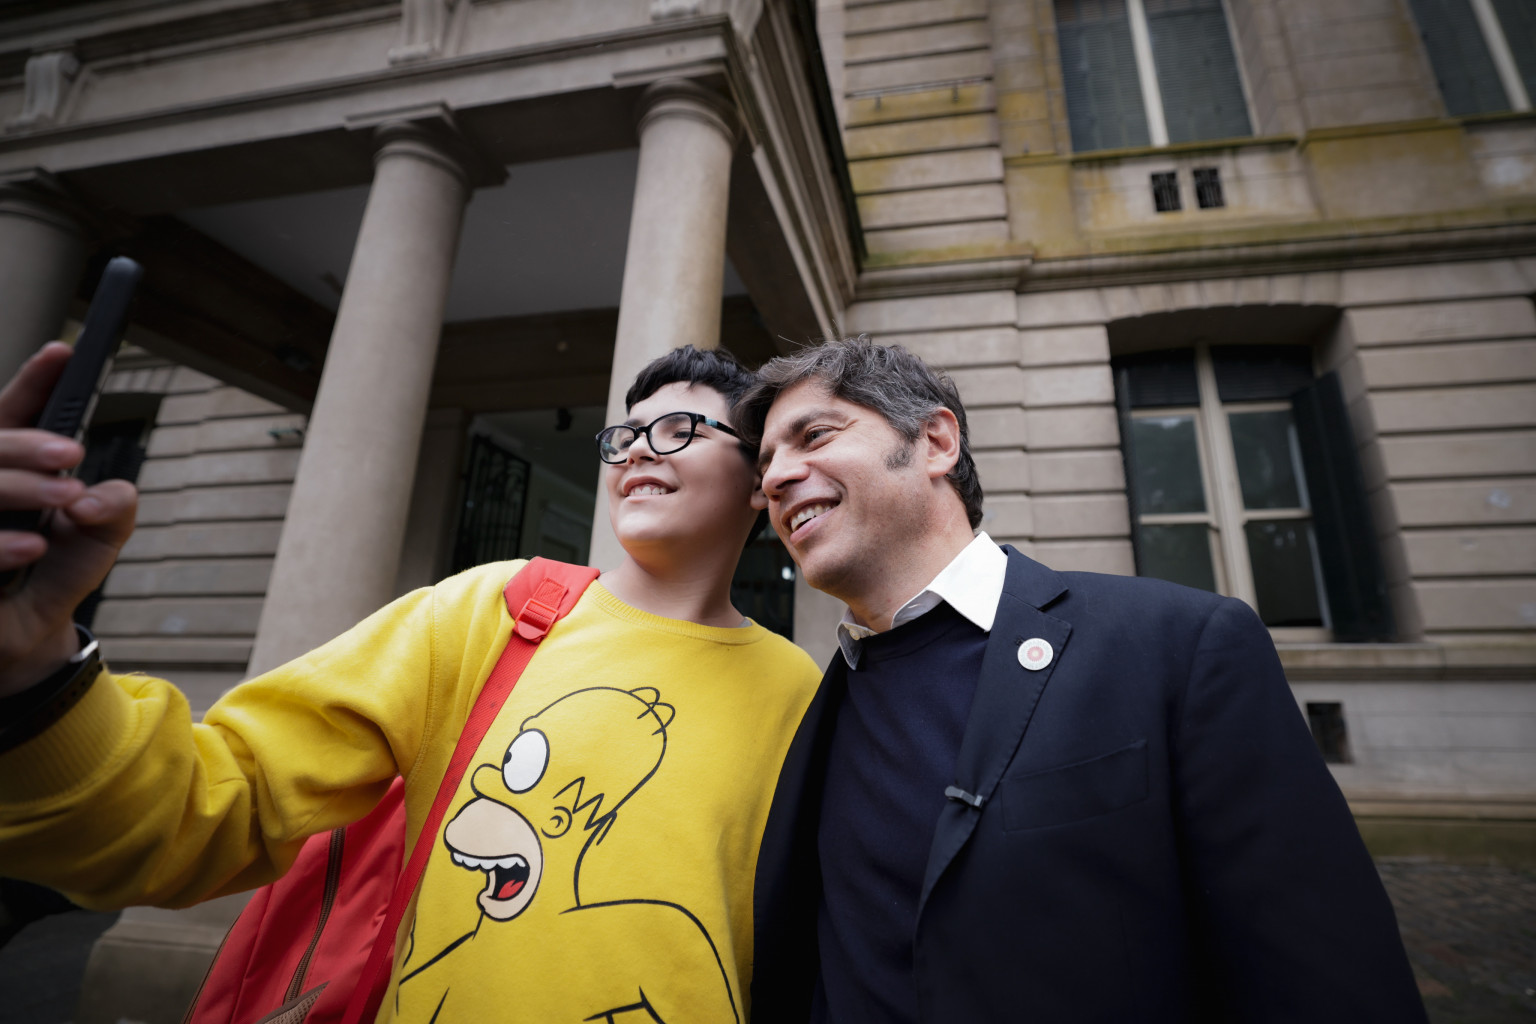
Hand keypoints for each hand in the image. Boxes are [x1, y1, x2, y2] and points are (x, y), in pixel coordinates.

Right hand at [0, 342, 137, 695]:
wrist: (26, 641)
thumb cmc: (55, 575)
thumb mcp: (101, 534)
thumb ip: (115, 503)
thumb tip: (94, 492)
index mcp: (6, 468)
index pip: (9, 415)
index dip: (31, 384)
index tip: (63, 354)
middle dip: (28, 444)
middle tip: (74, 455)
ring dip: (17, 484)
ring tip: (67, 497)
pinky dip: (1, 542)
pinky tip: (35, 546)